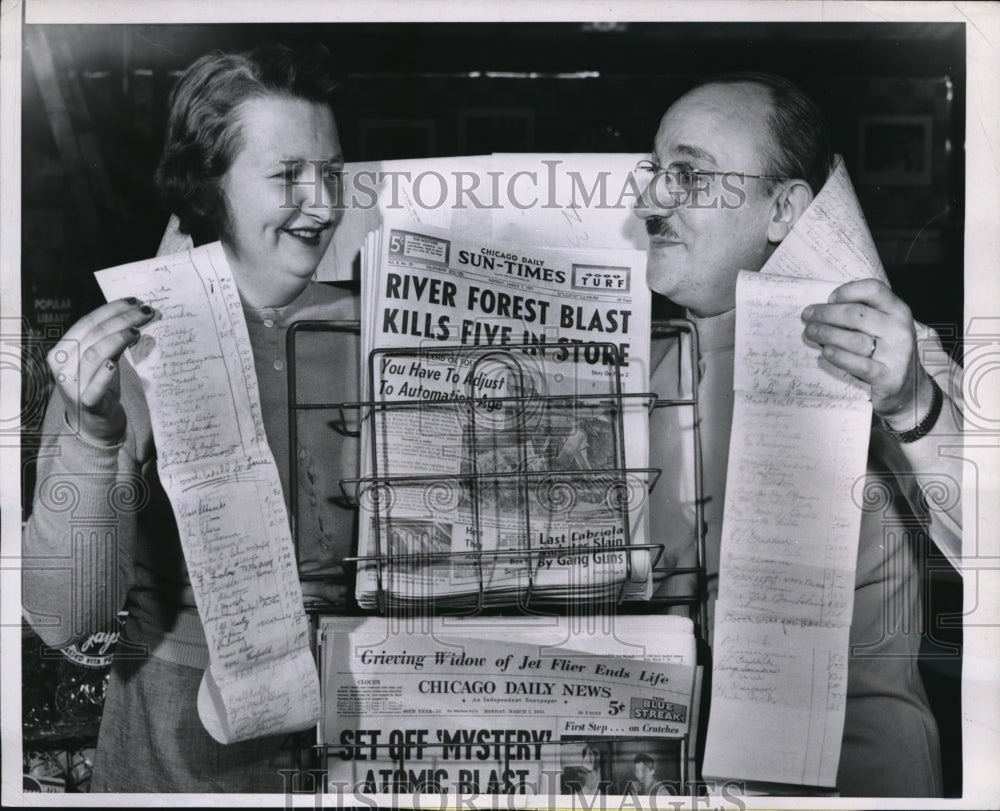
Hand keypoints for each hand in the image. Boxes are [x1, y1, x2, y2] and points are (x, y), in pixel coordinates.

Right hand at [46, 298, 158, 443]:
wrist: (95, 427)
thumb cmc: (100, 389)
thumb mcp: (103, 360)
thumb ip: (113, 340)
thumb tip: (139, 316)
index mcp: (63, 350)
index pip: (87, 322)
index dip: (111, 309)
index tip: (135, 301)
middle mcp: (63, 366)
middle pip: (93, 334)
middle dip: (122, 319)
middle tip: (147, 312)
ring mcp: (73, 386)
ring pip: (94, 354)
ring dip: (118, 339)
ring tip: (138, 331)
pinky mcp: (87, 404)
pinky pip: (95, 387)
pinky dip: (105, 373)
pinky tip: (116, 363)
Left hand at [801, 279, 933, 427]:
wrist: (908, 389)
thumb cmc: (885, 352)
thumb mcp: (881, 327)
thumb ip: (861, 315)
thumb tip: (824, 308)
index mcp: (898, 311)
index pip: (874, 289)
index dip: (848, 290)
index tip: (830, 299)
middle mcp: (899, 329)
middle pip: (857, 314)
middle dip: (826, 313)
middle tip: (807, 316)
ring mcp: (896, 354)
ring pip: (854, 339)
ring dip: (826, 334)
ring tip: (810, 332)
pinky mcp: (888, 377)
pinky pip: (860, 365)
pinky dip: (840, 357)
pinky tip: (826, 352)